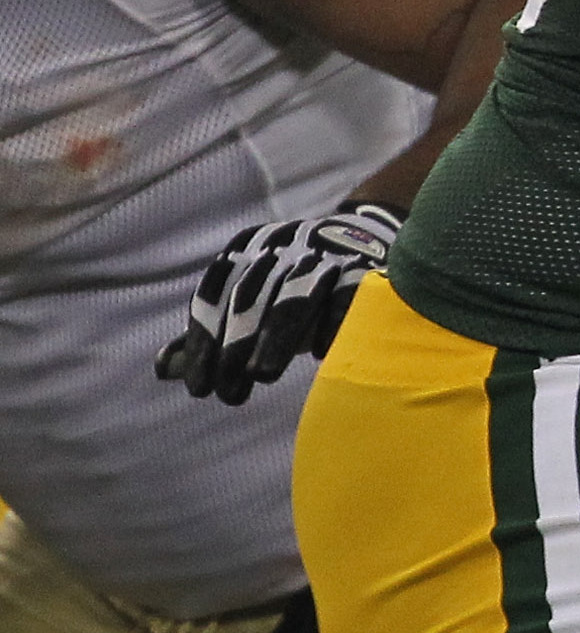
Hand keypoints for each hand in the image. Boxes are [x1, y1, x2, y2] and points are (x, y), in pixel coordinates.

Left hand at [156, 203, 401, 404]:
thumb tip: (163, 369)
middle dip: (234, 349)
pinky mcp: (364, 265)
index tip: (199, 389)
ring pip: (295, 296)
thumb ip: (211, 334)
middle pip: (250, 298)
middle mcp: (281, 246)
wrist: (360, 237)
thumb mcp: (248, 305)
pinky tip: (321, 354)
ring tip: (262, 376)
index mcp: (245, 250)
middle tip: (227, 394)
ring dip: (276, 338)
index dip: (203, 344)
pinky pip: (346, 296)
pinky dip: (333, 324)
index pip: (214, 298)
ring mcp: (324, 253)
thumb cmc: (292, 285)